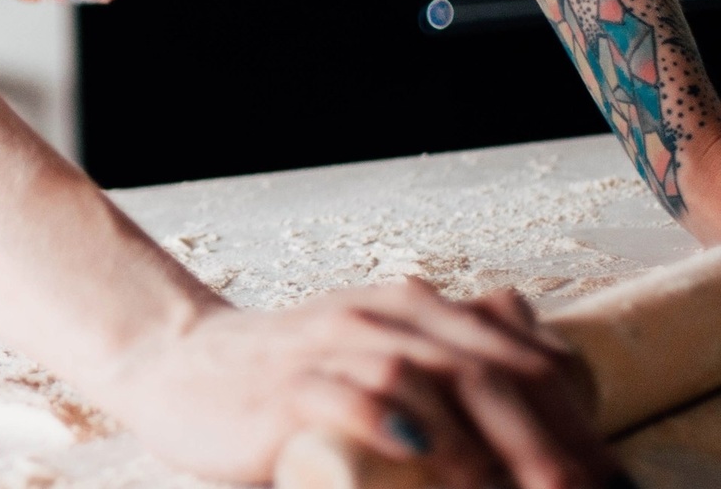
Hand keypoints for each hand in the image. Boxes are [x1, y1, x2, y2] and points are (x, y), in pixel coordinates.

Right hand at [96, 280, 621, 487]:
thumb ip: (443, 338)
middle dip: (549, 437)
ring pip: (428, 377)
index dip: (575, 415)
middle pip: (488, 367)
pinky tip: (422, 450)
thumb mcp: (373, 342)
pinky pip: (345, 396)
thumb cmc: (285, 372)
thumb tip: (525, 331)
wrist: (176, 366)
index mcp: (410, 308)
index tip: (605, 475)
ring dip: (489, 439)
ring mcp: (329, 348)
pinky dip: (389, 420)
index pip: (518, 352)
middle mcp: (377, 317)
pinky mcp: (284, 388)